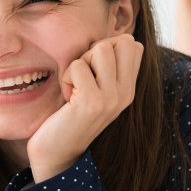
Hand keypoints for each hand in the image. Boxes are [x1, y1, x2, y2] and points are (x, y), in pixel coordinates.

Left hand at [26, 34, 142, 181]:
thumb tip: (111, 37)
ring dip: (81, 61)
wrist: (58, 152)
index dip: (108, 47)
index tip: (93, 70)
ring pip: (101, 49)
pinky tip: (67, 97)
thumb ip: (106, 68)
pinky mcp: (92, 102)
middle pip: (121, 42)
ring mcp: (111, 98)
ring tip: (76, 85)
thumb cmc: (69, 116)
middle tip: (83, 75)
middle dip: (95, 50)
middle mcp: (125, 93)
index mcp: (128, 89)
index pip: (132, 45)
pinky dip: (67, 77)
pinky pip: (77, 66)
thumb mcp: (95, 91)